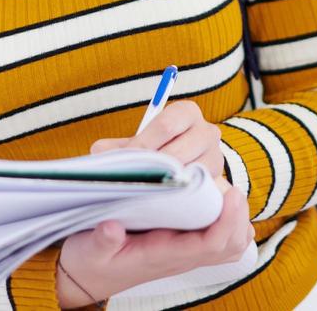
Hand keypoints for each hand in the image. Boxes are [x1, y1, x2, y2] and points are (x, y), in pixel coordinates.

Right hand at [55, 179, 253, 305]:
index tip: (232, 194)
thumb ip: (102, 240)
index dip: (226, 221)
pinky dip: (228, 226)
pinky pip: (217, 244)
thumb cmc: (88, 260)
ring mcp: (182, 255)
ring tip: (231, 195)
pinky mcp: (180, 248)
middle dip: (238, 220)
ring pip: (227, 248)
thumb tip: (112, 228)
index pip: (208, 245)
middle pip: (227, 247)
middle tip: (234, 189)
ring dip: (236, 223)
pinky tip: (221, 206)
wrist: (84, 278)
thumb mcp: (88, 249)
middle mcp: (179, 258)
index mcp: (161, 255)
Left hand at [89, 100, 224, 183]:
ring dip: (166, 184)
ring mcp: (215, 156)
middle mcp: (207, 131)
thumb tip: (99, 151)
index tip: (127, 160)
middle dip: (153, 167)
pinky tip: (161, 203)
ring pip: (189, 172)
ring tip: (145, 193)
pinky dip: (178, 196)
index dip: (144, 144)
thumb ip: (120, 146)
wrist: (182, 169)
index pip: (166, 125)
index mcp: (186, 112)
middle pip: (178, 150)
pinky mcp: (217, 181)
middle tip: (133, 180)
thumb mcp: (139, 144)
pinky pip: (197, 190)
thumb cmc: (157, 150)